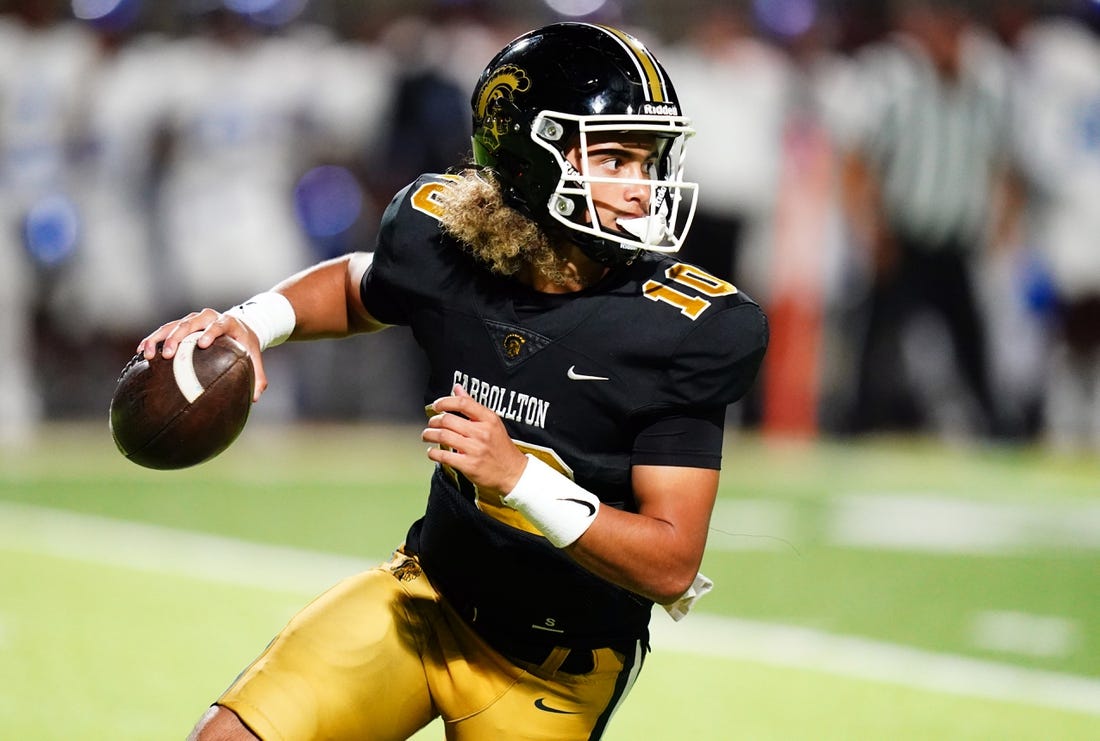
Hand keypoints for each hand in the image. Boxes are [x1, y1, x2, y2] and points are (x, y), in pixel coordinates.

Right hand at [136, 308, 268, 401]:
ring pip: (173, 325)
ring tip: (148, 354)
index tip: (203, 344)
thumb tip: (255, 399)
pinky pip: (165, 329)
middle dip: (177, 337)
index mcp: (227, 322)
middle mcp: (208, 317)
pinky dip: (153, 339)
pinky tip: (142, 352)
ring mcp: (193, 319)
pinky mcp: (182, 324)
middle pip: (190, 323)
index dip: (210, 332)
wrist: (239, 326)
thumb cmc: (246, 345)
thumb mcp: (254, 357)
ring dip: (159, 338)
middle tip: (168, 354)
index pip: (218, 325)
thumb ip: (258, 377)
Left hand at [422, 384, 528, 497]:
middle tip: (431, 423)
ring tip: (427, 435)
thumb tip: (457, 388)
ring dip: (429, 435)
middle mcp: (482, 433)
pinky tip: (432, 452)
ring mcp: (475, 449)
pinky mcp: (469, 465)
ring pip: (443, 436)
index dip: (445, 402)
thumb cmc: (501, 447)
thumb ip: (472, 405)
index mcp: (488, 419)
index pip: (463, 403)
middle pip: (448, 420)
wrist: (513, 473)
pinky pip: (444, 456)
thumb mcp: (491, 422)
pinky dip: (433, 453)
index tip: (437, 405)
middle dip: (434, 421)